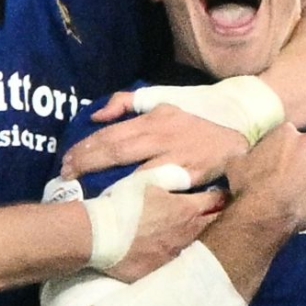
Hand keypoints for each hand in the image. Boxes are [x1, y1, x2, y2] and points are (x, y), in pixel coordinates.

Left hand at [60, 91, 251, 185]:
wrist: (239, 139)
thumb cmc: (196, 122)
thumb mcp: (164, 102)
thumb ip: (128, 103)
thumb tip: (97, 116)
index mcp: (155, 119)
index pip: (112, 133)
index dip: (86, 148)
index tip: (67, 160)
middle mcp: (164, 136)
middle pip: (117, 150)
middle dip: (88, 164)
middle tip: (66, 177)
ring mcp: (178, 158)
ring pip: (134, 171)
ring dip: (106, 182)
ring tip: (85, 191)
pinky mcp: (191, 177)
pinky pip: (158, 187)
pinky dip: (136, 195)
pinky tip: (119, 203)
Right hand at [107, 179, 227, 279]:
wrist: (97, 236)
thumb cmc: (122, 205)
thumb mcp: (148, 182)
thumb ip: (172, 177)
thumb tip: (189, 174)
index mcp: (188, 211)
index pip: (217, 201)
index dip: (222, 195)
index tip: (226, 193)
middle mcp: (190, 235)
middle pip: (217, 227)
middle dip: (224, 219)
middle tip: (229, 215)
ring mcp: (179, 257)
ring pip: (204, 249)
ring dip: (208, 241)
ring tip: (214, 238)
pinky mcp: (165, 274)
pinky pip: (183, 267)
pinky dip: (189, 262)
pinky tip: (190, 261)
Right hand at [228, 124, 305, 232]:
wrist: (268, 212)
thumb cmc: (250, 186)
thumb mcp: (235, 162)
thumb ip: (245, 152)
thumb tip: (244, 153)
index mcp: (286, 131)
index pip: (287, 136)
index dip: (281, 151)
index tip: (277, 164)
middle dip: (301, 161)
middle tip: (290, 180)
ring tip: (303, 193)